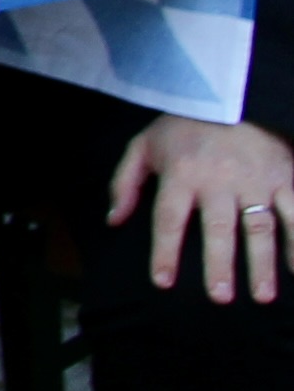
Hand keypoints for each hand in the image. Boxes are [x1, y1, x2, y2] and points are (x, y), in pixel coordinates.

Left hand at [110, 113, 293, 303]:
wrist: (231, 93)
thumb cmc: (184, 126)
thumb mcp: (144, 145)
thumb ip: (125, 182)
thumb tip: (113, 220)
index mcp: (182, 174)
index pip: (169, 218)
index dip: (165, 251)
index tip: (163, 282)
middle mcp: (219, 181)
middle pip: (217, 230)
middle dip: (218, 265)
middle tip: (219, 297)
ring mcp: (255, 180)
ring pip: (259, 227)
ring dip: (262, 263)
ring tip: (262, 296)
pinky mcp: (285, 177)